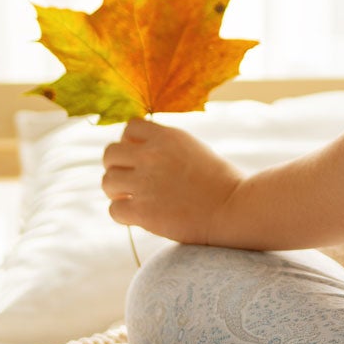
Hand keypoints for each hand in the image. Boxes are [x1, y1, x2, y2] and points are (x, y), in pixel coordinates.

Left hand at [100, 118, 246, 245]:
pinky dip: (124, 214)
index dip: (131, 143)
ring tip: (135, 199)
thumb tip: (139, 151)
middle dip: (118, 167)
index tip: (142, 159)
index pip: (129, 127)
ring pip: (107, 181)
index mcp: (167, 136)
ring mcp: (145, 182)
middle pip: (110, 153)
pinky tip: (140, 217)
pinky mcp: (143, 210)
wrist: (235, 210)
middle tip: (132, 181)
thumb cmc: (222, 183)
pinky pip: (114, 209)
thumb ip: (166, 147)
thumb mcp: (194, 150)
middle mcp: (152, 155)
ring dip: (118, 192)